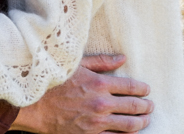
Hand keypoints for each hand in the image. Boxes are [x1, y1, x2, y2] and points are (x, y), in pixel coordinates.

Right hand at [10, 54, 152, 133]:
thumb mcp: (78, 65)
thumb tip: (123, 58)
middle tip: (150, 107)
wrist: (33, 106)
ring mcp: (96, 123)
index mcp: (100, 84)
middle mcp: (101, 104)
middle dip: (145, 107)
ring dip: (140, 123)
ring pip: (128, 126)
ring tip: (144, 120)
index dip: (143, 89)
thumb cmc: (54, 82)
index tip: (147, 90)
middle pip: (133, 107)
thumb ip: (103, 62)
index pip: (131, 87)